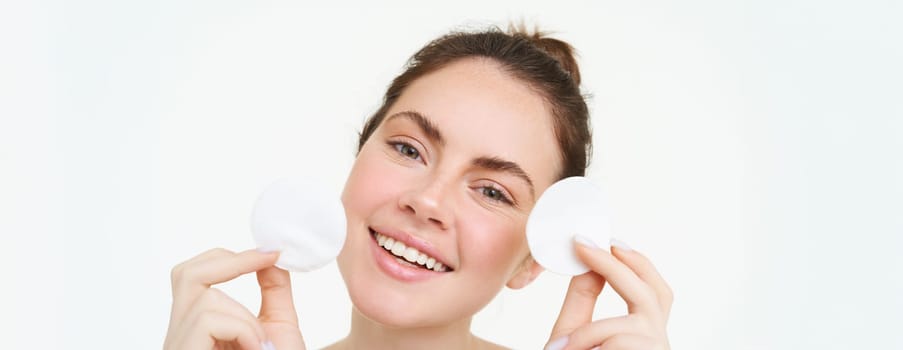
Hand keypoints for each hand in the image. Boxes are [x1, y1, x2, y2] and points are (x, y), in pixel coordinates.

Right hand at [163, 248, 305, 349]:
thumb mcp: (277, 328)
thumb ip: (272, 291)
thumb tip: (271, 254)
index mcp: (199, 327)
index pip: (194, 277)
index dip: (229, 257)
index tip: (271, 251)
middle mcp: (181, 336)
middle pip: (185, 275)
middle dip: (229, 261)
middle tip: (267, 259)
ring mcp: (178, 346)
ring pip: (203, 295)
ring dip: (245, 316)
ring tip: (259, 347)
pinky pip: (208, 318)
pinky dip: (242, 329)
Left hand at [545, 237, 672, 349]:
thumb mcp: (572, 330)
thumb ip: (583, 298)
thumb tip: (590, 263)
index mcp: (644, 332)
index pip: (654, 292)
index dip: (637, 264)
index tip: (610, 243)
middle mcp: (657, 341)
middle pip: (654, 295)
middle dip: (618, 267)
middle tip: (585, 246)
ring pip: (631, 322)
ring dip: (590, 332)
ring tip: (562, 346)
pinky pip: (617, 340)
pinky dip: (587, 343)